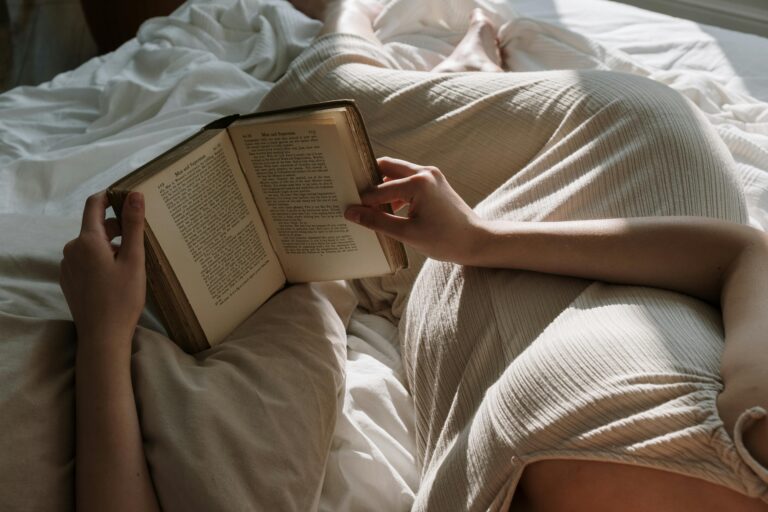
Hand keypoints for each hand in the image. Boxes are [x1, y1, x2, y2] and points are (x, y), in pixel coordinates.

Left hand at [60, 191, 145, 346]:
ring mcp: (68, 266)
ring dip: (110, 246)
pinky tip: (117, 277)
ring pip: (91, 245)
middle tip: (141, 239)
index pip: (94, 205)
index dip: (111, 197)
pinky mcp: (69, 280)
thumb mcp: (134, 259)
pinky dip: (101, 260)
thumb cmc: (122, 298)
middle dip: (117, 227)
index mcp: (87, 240)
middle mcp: (72, 249)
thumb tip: (135, 195)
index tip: (128, 198)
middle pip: (95, 227)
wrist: (102, 337)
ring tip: (131, 262)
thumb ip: (133, 225)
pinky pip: (85, 260)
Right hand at [345, 157, 484, 264]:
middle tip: (352, 196)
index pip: (378, 189)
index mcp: (418, 183)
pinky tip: (388, 211)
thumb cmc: (445, 240)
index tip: (344, 206)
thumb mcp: (407, 234)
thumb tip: (351, 213)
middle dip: (369, 182)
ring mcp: (431, 175)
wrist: (476, 241)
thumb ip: (377, 222)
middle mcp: (424, 172)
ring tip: (369, 207)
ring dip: (382, 187)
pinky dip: (395, 192)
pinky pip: (407, 181)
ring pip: (396, 173)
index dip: (361, 200)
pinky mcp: (434, 182)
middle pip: (386, 167)